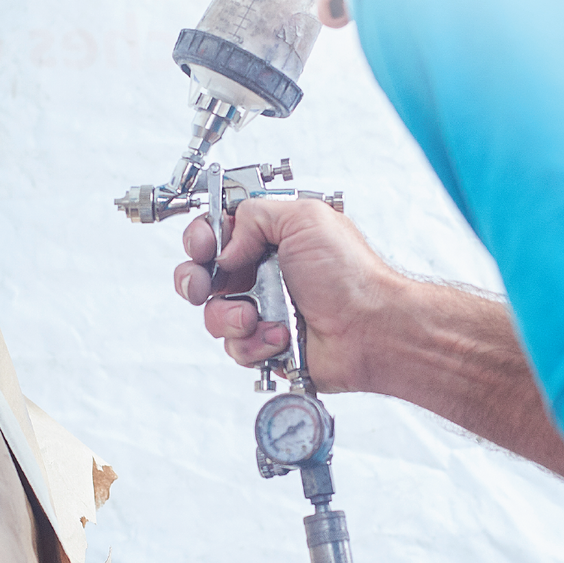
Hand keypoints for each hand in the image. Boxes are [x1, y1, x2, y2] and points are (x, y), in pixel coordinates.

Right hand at [172, 198, 404, 393]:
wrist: (369, 328)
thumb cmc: (350, 276)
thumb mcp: (304, 218)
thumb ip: (253, 216)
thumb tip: (226, 246)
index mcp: (271, 239)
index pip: (217, 232)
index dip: (202, 238)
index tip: (205, 246)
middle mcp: (263, 272)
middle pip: (203, 274)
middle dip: (194, 279)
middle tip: (203, 285)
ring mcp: (262, 309)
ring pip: (213, 314)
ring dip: (230, 315)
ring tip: (257, 316)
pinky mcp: (265, 343)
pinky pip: (235, 346)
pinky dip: (254, 342)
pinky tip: (280, 335)